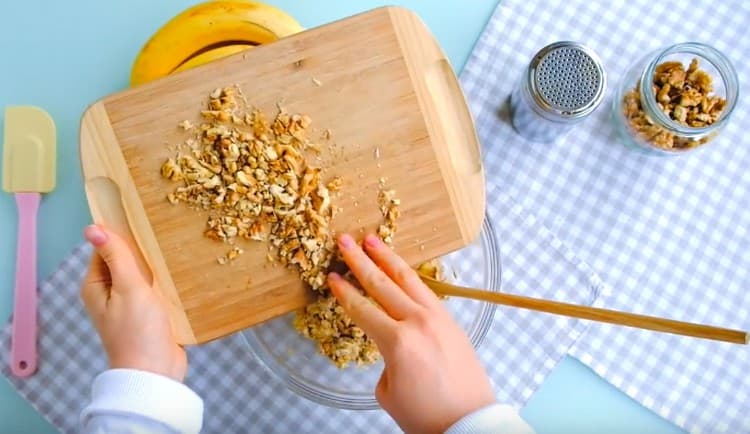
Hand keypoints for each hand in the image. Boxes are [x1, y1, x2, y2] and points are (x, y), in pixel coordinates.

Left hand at [80, 225, 186, 381]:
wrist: (155, 372)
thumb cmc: (138, 331)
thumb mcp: (128, 288)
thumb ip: (116, 256)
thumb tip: (93, 228)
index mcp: (95, 286)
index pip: (106, 248)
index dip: (123, 235)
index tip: (144, 222)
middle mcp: (108, 294)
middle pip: (125, 260)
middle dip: (143, 251)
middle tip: (164, 237)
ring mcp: (128, 304)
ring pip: (142, 274)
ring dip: (156, 266)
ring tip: (175, 253)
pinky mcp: (147, 313)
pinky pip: (154, 289)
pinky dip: (164, 282)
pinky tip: (178, 275)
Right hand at [328, 234, 494, 433]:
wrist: (470, 422)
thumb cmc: (427, 415)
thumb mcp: (388, 392)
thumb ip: (384, 360)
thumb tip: (392, 346)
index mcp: (397, 342)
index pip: (362, 308)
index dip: (344, 291)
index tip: (331, 276)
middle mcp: (418, 322)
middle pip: (382, 283)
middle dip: (360, 260)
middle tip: (344, 240)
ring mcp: (438, 318)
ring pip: (408, 278)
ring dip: (387, 257)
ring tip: (372, 240)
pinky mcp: (452, 321)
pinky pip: (426, 291)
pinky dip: (410, 276)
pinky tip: (401, 270)